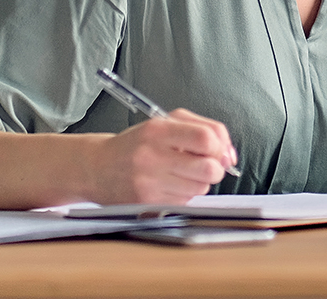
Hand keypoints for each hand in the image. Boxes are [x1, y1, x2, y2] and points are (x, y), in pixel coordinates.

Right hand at [88, 108, 237, 203]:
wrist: (98, 168)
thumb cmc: (136, 144)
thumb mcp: (164, 123)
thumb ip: (201, 128)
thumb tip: (229, 154)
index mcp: (158, 130)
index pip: (205, 138)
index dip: (220, 146)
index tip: (218, 149)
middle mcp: (152, 156)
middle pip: (208, 169)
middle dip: (215, 168)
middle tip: (205, 164)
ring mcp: (149, 183)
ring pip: (200, 188)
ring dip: (199, 182)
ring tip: (180, 173)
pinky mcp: (148, 203)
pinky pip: (185, 201)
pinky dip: (184, 193)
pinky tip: (168, 185)